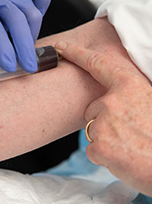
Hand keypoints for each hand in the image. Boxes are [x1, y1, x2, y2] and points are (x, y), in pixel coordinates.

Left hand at [0, 0, 51, 72]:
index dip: (4, 50)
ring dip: (32, 37)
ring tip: (25, 53)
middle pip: (18, 19)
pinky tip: (38, 23)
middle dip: (24, 47)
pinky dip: (43, 2)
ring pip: (32, 14)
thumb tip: (13, 64)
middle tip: (28, 68)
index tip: (10, 68)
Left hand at [55, 41, 151, 196]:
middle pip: (92, 108)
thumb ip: (128, 92)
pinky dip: (104, 155)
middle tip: (127, 130)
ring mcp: (104, 124)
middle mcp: (112, 101)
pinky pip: (92, 149)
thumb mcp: (149, 99)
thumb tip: (114, 92)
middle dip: (103, 119)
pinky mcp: (99, 147)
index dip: (76, 53)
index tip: (61, 47)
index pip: (96, 63)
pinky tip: (122, 156)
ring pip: (92, 129)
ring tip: (128, 144)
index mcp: (128, 86)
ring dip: (106, 138)